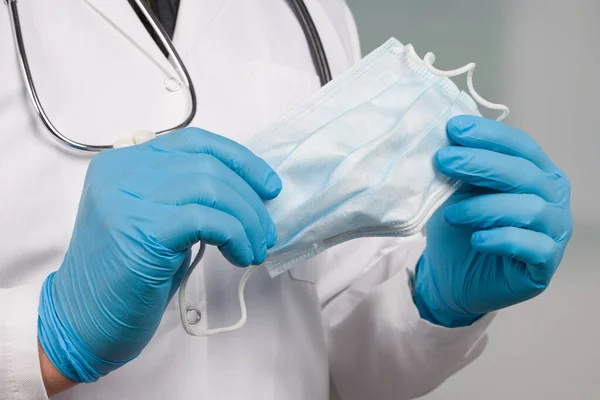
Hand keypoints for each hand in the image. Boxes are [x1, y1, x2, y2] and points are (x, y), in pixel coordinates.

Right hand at [38, 128, 280, 382]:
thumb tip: (249, 188)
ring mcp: (127, 200)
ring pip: (211, 188)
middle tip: (265, 231)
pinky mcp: (141, 231)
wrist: (84, 321)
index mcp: (124, 162)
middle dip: (249, 199)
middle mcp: (121, 172)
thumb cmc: (128, 275)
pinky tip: (240, 255)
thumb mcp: (156, 219)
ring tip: (255, 248)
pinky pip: (207, 219)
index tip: (268, 185)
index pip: (195, 142)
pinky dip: (236, 235)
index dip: (240, 160)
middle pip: (208, 166)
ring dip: (247, 220)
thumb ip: (185, 193)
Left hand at [413, 116, 572, 327]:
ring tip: (451, 214)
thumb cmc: (458, 227)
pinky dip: (501, 239)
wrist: (450, 277)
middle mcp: (553, 198)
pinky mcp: (545, 264)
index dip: (489, 134)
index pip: (520, 145)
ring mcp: (554, 231)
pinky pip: (532, 247)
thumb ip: (462, 167)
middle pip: (524, 173)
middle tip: (444, 161)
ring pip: (530, 209)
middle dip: (481, 163)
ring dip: (484, 207)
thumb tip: (448, 136)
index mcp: (537, 172)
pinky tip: (476, 239)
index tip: (453, 128)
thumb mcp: (457, 191)